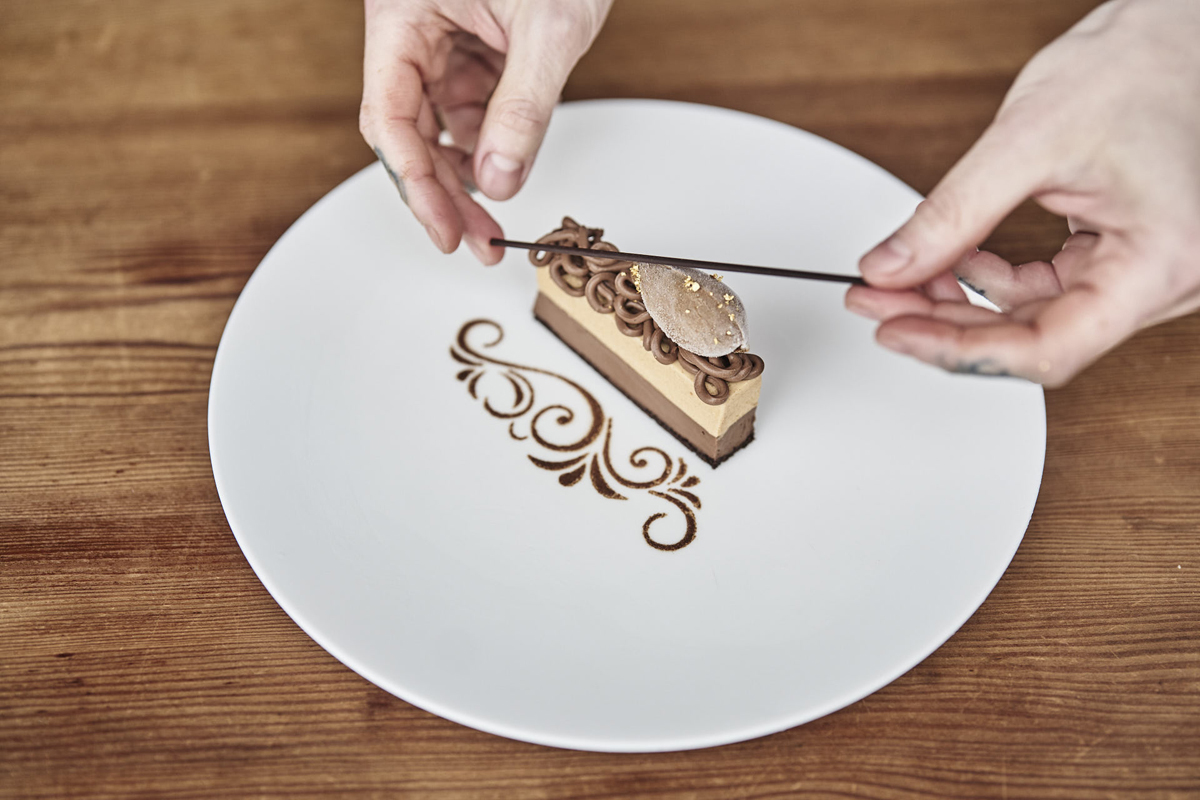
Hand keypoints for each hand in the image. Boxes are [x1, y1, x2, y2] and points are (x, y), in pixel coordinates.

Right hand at [359, 0, 612, 263]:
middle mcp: (412, 32)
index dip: (415, 184)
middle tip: (476, 243)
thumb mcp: (549, 28)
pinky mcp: (472, 48)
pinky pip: (471, 109)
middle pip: (409, 132)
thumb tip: (498, 181)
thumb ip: (523, 107)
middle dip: (441, 193)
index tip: (445, 231)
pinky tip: (504, 172)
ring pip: (440, 127)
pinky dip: (489, 145)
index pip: (391, 118)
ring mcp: (441, 42)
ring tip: (494, 224)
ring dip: (465, 177)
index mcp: (401, 16)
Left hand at [846, 0, 1199, 386]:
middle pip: (1035, 338)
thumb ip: (952, 213)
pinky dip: (992, 280)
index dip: (959, 350)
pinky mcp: (1121, 255)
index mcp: (1161, 264)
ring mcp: (1144, 272)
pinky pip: (1048, 289)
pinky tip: (953, 261)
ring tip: (904, 278)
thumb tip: (888, 266)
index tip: (894, 331)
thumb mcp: (1027, 140)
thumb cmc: (1142, 66)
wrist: (1181, 31)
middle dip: (946, 322)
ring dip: (963, 303)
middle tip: (878, 302)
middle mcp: (1164, 281)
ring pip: (1036, 318)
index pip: (1047, 348)